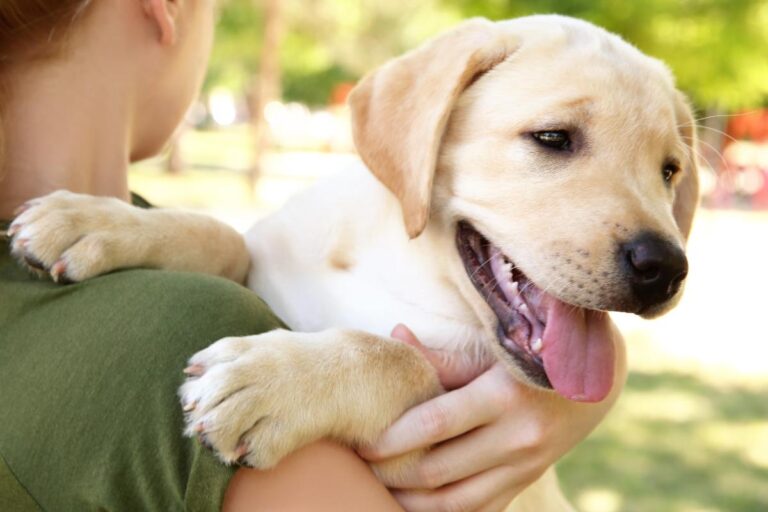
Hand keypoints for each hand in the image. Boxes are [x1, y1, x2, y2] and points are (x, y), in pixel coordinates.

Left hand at [360, 324, 626, 511]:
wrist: (594, 382)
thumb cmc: (532, 356)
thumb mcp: (493, 349)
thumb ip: (443, 353)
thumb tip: (395, 335)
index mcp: (504, 394)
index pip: (436, 423)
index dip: (394, 437)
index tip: (364, 442)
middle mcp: (518, 436)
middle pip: (440, 469)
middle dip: (394, 473)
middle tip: (363, 465)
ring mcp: (526, 465)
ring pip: (457, 501)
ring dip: (413, 501)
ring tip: (382, 489)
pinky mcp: (527, 480)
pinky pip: (481, 509)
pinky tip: (417, 505)